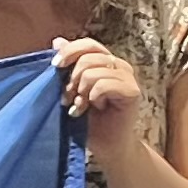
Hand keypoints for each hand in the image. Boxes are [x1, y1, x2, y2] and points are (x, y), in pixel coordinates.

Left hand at [51, 38, 141, 160]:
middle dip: (71, 79)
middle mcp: (119, 65)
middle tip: (68, 98)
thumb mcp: (72, 89)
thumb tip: (57, 41)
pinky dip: (92, 98)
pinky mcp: (132, 91)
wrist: (106, 147)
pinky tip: (94, 109)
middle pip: (88, 57)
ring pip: (92, 72)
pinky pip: (103, 85)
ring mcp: (128, 77)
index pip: (88, 44)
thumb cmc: (88, 120)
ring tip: (81, 106)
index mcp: (105, 61)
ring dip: (80, 92)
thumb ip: (68, 66)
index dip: (70, 51)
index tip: (55, 66)